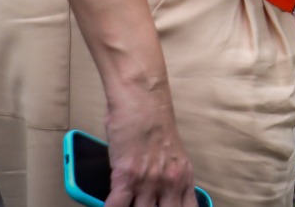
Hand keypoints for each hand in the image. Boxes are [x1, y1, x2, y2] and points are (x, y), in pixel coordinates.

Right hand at [103, 83, 197, 206]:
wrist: (142, 99)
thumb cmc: (154, 122)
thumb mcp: (173, 155)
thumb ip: (168, 178)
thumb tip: (158, 198)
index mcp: (183, 178)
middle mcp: (169, 183)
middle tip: (144, 206)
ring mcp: (148, 182)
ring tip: (128, 204)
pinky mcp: (126, 177)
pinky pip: (116, 206)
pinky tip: (110, 205)